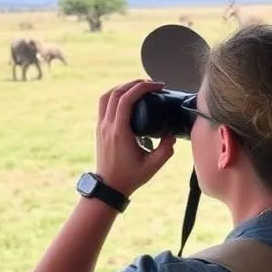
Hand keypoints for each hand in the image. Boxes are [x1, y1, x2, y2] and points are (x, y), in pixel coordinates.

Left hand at [95, 80, 176, 197]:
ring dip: (122, 87)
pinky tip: (127, 100)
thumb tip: (172, 135)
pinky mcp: (99, 129)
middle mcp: (107, 126)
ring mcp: (101, 126)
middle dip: (134, 84)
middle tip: (151, 85)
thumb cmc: (130, 177)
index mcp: (119, 131)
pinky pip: (104, 105)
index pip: (126, 99)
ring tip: (138, 88)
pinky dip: (115, 96)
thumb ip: (166, 149)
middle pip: (116, 93)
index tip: (158, 86)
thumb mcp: (153, 165)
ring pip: (106, 96)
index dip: (142, 88)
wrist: (108, 187)